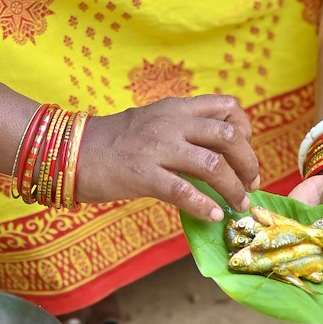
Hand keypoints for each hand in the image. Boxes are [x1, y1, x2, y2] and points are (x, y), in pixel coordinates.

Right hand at [76, 94, 259, 220]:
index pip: (228, 107)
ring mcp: (157, 148)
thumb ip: (184, 128)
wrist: (72, 151)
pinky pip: (184, 191)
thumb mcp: (153, 120)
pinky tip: (213, 216)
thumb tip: (217, 151)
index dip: (245, 130)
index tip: (244, 152)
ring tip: (238, 205)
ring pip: (213, 165)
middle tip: (250, 184)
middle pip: (229, 137)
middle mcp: (171, 123)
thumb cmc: (114, 141)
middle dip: (248, 163)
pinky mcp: (143, 175)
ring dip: (233, 189)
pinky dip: (205, 206)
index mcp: (176, 107)